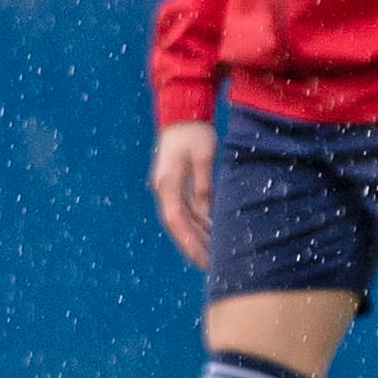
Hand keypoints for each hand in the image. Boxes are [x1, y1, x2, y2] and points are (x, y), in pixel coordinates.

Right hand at [152, 122, 216, 266]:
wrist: (181, 113)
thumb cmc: (193, 132)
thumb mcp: (203, 156)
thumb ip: (203, 184)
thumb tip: (206, 211)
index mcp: (168, 184)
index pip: (176, 221)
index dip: (188, 242)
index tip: (201, 258)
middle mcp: (165, 189)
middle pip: (178, 224)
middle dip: (192, 245)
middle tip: (208, 265)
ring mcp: (169, 187)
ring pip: (182, 218)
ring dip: (196, 235)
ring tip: (212, 253)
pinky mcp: (176, 183)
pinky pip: (187, 208)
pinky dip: (198, 221)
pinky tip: (211, 230)